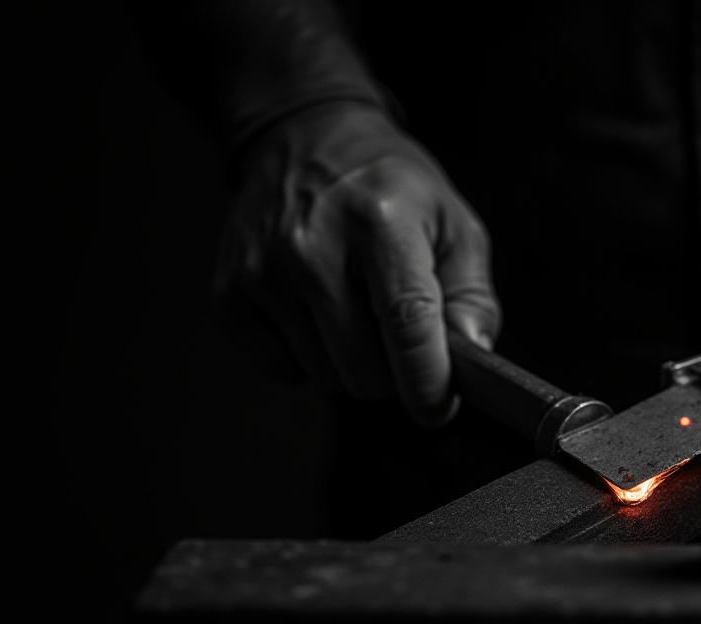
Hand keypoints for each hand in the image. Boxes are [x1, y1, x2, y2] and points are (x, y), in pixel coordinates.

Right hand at [217, 101, 499, 426]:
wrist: (304, 136)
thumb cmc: (390, 187)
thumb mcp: (452, 223)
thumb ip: (472, 296)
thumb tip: (470, 359)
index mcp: (380, 222)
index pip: (407, 324)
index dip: (427, 381)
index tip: (438, 408)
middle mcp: (312, 246)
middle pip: (365, 368)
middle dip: (393, 369)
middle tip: (397, 330)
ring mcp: (262, 271)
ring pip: (326, 376)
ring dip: (351, 361)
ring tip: (354, 305)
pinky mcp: (228, 294)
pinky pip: (283, 370)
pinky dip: (307, 357)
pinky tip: (315, 309)